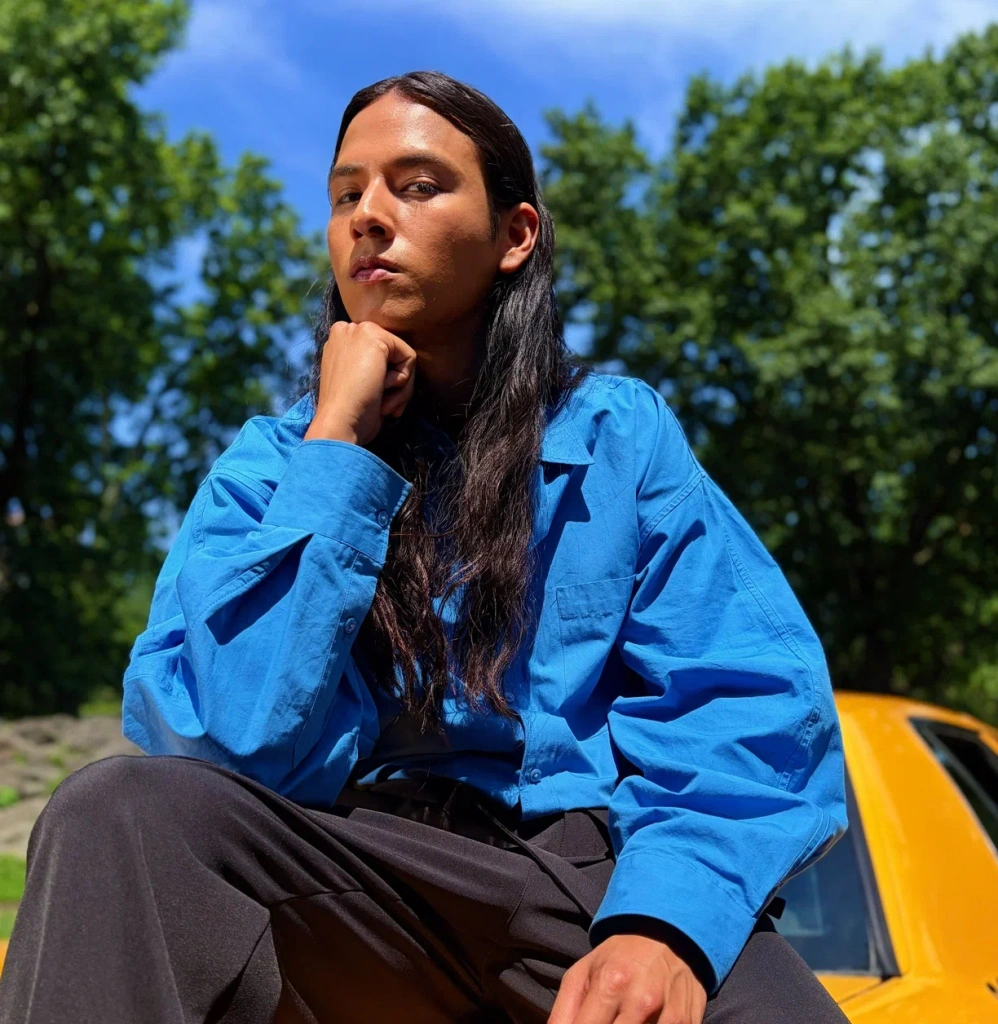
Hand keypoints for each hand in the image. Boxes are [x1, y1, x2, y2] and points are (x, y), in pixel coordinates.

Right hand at [304, 320, 417, 445]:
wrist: (339, 422)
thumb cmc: (348, 413)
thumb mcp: (356, 384)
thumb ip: (369, 369)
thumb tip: (392, 372)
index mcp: (339, 342)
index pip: (380, 356)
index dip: (385, 382)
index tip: (379, 403)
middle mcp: (347, 330)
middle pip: (393, 355)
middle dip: (396, 386)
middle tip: (384, 406)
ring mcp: (360, 331)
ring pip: (403, 358)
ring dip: (399, 389)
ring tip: (381, 402)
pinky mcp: (375, 336)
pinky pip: (409, 358)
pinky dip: (403, 383)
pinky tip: (381, 391)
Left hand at [548, 933, 706, 1023]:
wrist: (668, 932)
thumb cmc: (619, 957)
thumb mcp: (583, 972)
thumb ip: (563, 1012)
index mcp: (609, 984)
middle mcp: (640, 1001)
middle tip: (602, 1022)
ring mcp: (668, 1015)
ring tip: (620, 1020)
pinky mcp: (688, 1022)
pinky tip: (644, 1022)